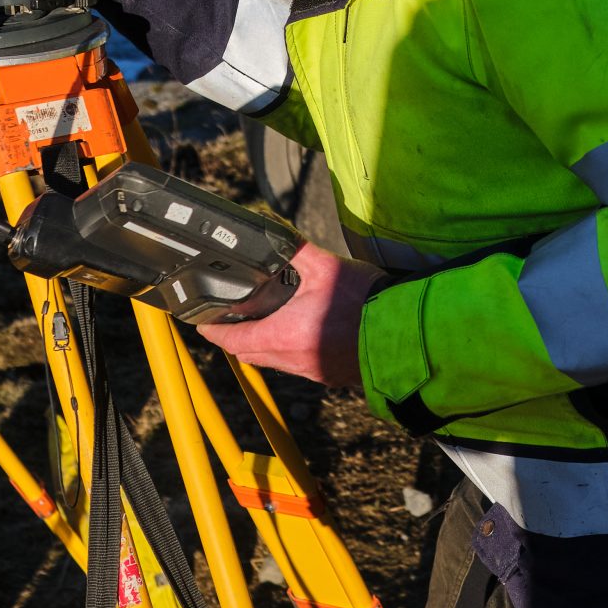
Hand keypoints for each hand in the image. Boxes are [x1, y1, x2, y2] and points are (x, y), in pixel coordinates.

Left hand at [193, 242, 378, 388]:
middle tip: (230, 318)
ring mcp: (312, 370)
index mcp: (282, 334)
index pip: (233, 339)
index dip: (214, 330)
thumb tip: (273, 233)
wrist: (405, 333)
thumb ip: (294, 250)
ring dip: (263, 345)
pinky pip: (297, 365)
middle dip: (236, 338)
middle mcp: (292, 359)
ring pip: (273, 361)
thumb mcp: (326, 267)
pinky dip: (289, 351)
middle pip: (249, 354)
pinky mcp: (330, 375)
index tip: (202, 321)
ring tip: (264, 322)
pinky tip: (302, 332)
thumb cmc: (366, 303)